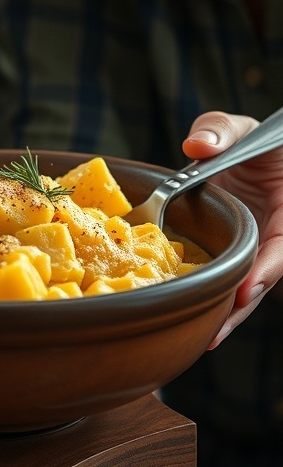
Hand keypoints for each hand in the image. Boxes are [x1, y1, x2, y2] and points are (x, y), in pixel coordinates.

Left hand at [182, 111, 282, 345]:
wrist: (250, 150)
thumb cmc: (254, 141)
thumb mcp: (242, 129)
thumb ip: (221, 131)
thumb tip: (196, 145)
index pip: (282, 245)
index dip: (267, 269)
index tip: (248, 291)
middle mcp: (273, 234)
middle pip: (263, 276)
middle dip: (242, 307)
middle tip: (217, 332)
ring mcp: (253, 246)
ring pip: (244, 284)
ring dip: (228, 312)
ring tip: (206, 338)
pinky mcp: (232, 252)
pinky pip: (224, 275)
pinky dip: (212, 293)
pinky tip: (192, 317)